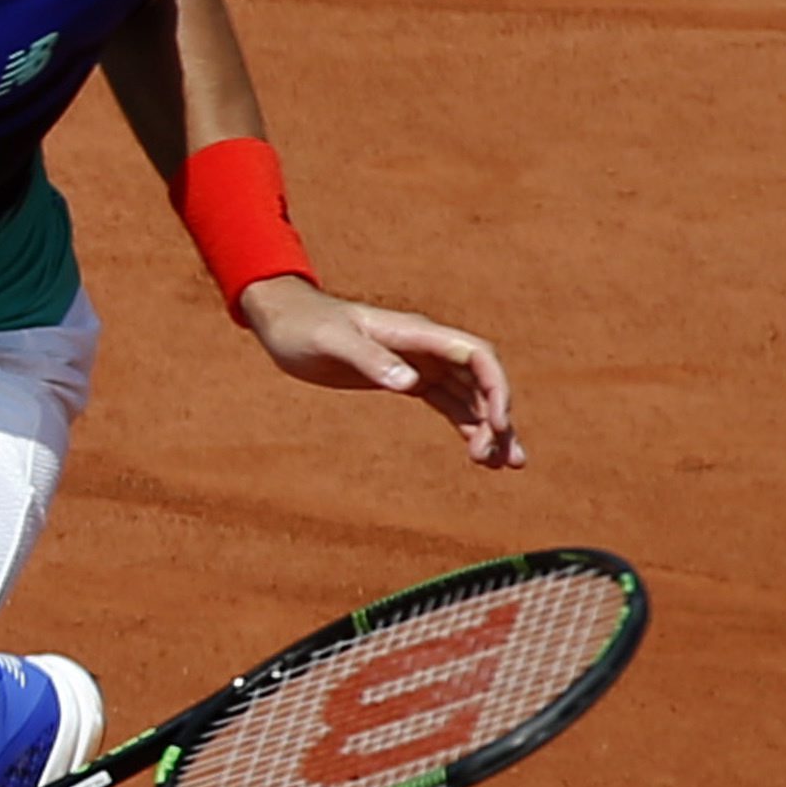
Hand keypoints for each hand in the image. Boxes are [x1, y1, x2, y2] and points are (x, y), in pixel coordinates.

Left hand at [240, 279, 522, 469]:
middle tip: (498, 462)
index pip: (476, 355)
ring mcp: (418, 363)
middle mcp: (426, 347)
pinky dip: (466, 426)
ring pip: (468, 396)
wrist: (283, 320)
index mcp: (417, 334)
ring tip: (502, 466)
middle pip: (480, 380)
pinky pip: (447, 402)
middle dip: (497, 418)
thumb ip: (370, 360)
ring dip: (488, 428)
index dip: (496, 388)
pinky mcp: (404, 378)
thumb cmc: (304, 326)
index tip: (498, 425)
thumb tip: (409, 383)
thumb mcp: (331, 342)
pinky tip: (478, 452)